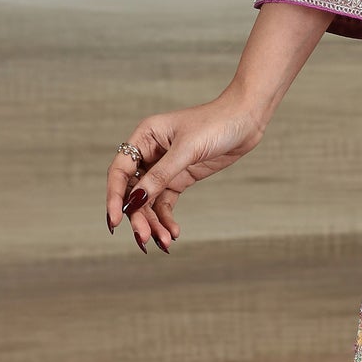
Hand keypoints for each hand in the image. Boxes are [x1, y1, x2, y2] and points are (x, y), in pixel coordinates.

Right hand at [105, 95, 265, 250]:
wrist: (246, 120)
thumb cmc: (215, 123)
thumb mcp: (187, 149)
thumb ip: (161, 175)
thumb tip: (136, 200)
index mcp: (144, 137)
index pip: (120, 172)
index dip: (115, 197)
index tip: (115, 221)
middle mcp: (150, 153)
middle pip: (134, 192)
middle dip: (138, 217)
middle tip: (144, 239)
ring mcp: (165, 167)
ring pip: (150, 201)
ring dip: (154, 222)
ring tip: (165, 242)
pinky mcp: (181, 178)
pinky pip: (167, 203)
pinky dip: (168, 219)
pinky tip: (174, 233)